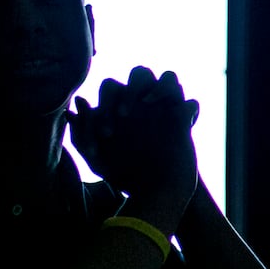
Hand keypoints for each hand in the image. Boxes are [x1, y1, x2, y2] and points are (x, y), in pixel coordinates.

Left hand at [68, 66, 199, 214]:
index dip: (105, 104)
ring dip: (159, 86)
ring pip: (169, 78)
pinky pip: (191, 103)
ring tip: (149, 103)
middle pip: (140, 73)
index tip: (106, 135)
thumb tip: (79, 101)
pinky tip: (174, 121)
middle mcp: (143, 104)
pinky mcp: (185, 123)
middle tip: (124, 116)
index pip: (112, 87)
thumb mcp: (96, 159)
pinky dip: (185, 106)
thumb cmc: (122, 175)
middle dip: (130, 89)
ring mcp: (165, 111)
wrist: (152, 195)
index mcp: (120, 108)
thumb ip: (82, 132)